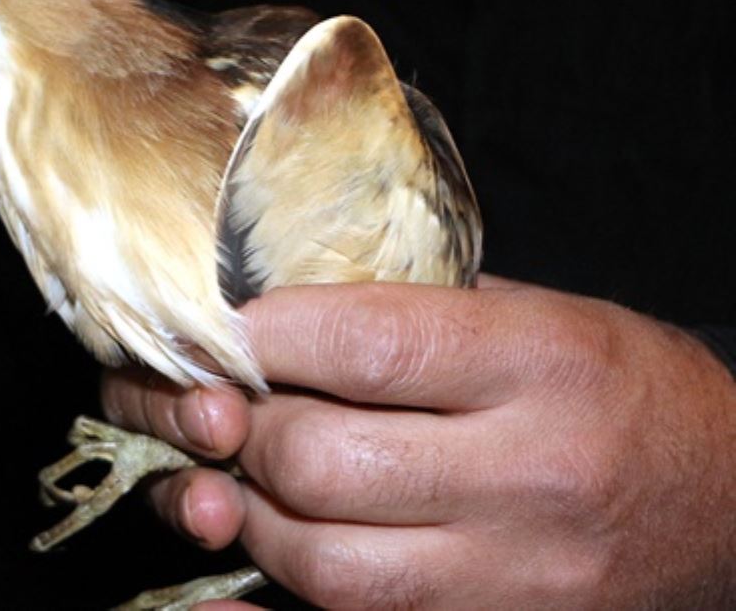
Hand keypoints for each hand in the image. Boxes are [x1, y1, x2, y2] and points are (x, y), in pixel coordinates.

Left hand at [101, 277, 735, 607]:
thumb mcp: (535, 316)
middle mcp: (532, 475)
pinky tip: (213, 597)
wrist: (730, 504)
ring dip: (248, 519)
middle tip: (220, 410)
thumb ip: (407, 314)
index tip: (216, 330)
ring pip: (324, 566)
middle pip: (321, 463)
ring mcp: (518, 577)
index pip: (360, 348)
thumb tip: (254, 321)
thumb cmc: (618, 391)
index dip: (256, 337)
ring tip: (237, 483)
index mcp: (543, 364)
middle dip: (240, 433)